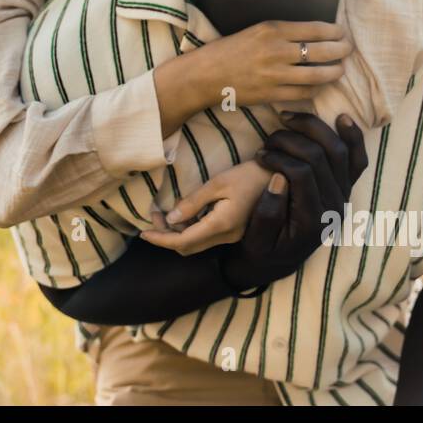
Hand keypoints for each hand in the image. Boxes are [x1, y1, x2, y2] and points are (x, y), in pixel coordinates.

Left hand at [139, 160, 271, 255]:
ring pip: (196, 243)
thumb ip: (193, 202)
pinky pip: (206, 237)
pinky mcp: (234, 231)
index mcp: (221, 225)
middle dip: (166, 235)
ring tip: (164, 212)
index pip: (183, 241)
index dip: (161, 239)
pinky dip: (190, 228)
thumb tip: (170, 219)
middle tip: (154, 215)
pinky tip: (184, 213)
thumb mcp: (217, 183)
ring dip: (177, 232)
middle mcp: (226, 236)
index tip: (143, 233)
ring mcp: (231, 236)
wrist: (280, 177)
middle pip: (187, 247)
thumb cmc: (250, 175)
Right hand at [153, 21, 351, 138]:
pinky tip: (320, 86)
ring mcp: (275, 75)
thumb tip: (315, 35)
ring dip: (334, 72)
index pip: (316, 29)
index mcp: (272, 30)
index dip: (335, 32)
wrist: (205, 75)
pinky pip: (304, 94)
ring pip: (318, 75)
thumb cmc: (230, 50)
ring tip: (339, 70)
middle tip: (348, 50)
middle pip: (322, 51)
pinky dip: (316, 90)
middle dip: (341, 51)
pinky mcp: (272, 95)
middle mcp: (276, 51)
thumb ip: (283, 32)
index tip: (342, 33)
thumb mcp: (255, 30)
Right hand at [219, 112, 369, 290]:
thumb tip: (278, 179)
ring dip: (313, 128)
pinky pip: (356, 159)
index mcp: (313, 221)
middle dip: (291, 139)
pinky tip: (341, 117)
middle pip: (321, 157)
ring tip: (288, 119)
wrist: (278, 260)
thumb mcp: (257, 240)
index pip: (302, 174)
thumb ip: (267, 214)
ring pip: (339, 151)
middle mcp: (335, 207)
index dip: (279, 157)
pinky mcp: (345, 187)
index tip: (258, 154)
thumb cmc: (263, 248)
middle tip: (268, 139)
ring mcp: (343, 195)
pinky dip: (352, 137)